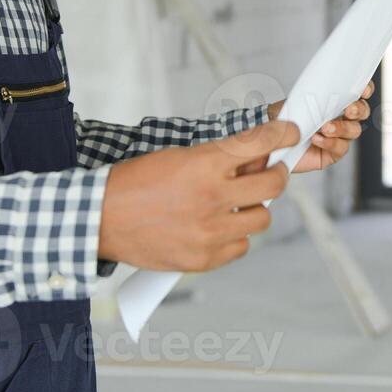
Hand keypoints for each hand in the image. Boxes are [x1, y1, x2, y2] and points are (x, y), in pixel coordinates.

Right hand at [98, 119, 299, 270]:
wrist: (100, 218)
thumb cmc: (136, 182)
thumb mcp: (179, 156)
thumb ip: (219, 159)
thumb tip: (256, 159)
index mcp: (205, 164)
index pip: (261, 142)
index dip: (283, 134)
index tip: (291, 132)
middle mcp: (212, 197)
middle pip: (274, 185)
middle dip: (276, 175)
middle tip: (269, 172)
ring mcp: (210, 231)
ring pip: (262, 218)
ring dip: (253, 207)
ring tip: (234, 203)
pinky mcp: (204, 259)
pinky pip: (241, 246)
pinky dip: (234, 236)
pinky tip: (216, 227)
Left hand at [267, 80, 373, 173]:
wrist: (274, 139)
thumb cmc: (287, 117)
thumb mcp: (296, 101)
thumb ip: (310, 95)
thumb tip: (320, 90)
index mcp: (337, 102)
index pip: (358, 93)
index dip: (365, 90)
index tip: (363, 89)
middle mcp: (343, 118)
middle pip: (362, 112)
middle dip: (358, 109)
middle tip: (348, 109)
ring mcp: (340, 137)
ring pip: (354, 131)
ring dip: (341, 128)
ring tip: (325, 127)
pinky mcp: (333, 153)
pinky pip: (340, 148)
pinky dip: (329, 142)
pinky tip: (316, 139)